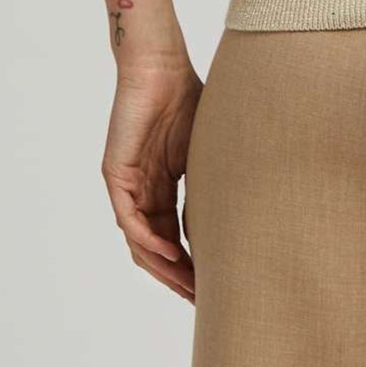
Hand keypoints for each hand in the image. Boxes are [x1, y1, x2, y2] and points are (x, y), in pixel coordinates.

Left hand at [101, 60, 202, 301]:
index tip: (215, 285)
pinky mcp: (117, 175)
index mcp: (163, 187)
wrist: (161, 65)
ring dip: (164, 268)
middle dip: (180, 276)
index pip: (175, 237)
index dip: (193, 263)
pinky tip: (171, 255)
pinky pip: (130, 219)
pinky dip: (149, 241)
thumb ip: (217, 181)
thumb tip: (248, 212)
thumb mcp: (208, 151)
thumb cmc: (188, 97)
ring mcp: (128, 185)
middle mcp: (143, 192)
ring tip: (189, 287)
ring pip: (141, 242)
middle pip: (157, 248)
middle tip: (203, 300)